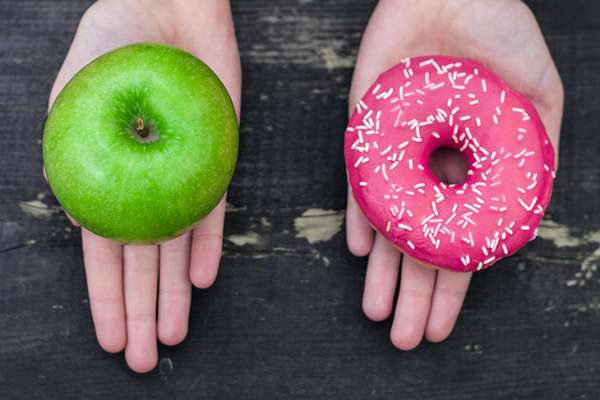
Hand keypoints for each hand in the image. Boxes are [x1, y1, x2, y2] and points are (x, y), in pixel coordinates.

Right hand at [46, 0, 240, 371]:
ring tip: (173, 334)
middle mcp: (143, 185)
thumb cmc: (110, 44)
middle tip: (145, 359)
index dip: (106, 298)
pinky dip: (208, 245)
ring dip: (173, 292)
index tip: (112, 338)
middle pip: (141, 261)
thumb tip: (77, 219)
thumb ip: (73, 157)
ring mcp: (180, 176)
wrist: (166, 7)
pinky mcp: (216, 159)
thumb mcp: (71, 100)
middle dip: (141, 311)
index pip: (102, 252)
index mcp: (103, 179)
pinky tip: (201, 280)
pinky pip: (213, 209)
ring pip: (177, 247)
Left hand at [347, 0, 562, 348]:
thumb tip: (525, 212)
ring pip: (388, 225)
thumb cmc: (502, 36)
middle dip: (414, 294)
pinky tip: (363, 252)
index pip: (459, 243)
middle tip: (404, 339)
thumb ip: (535, 155)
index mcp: (471, 174)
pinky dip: (361, 216)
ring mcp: (398, 158)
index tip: (443, 326)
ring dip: (383, 271)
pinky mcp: (367, 134)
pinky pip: (360, 184)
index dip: (452, 287)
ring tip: (378, 313)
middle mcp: (432, 174)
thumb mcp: (539, 98)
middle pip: (420, 246)